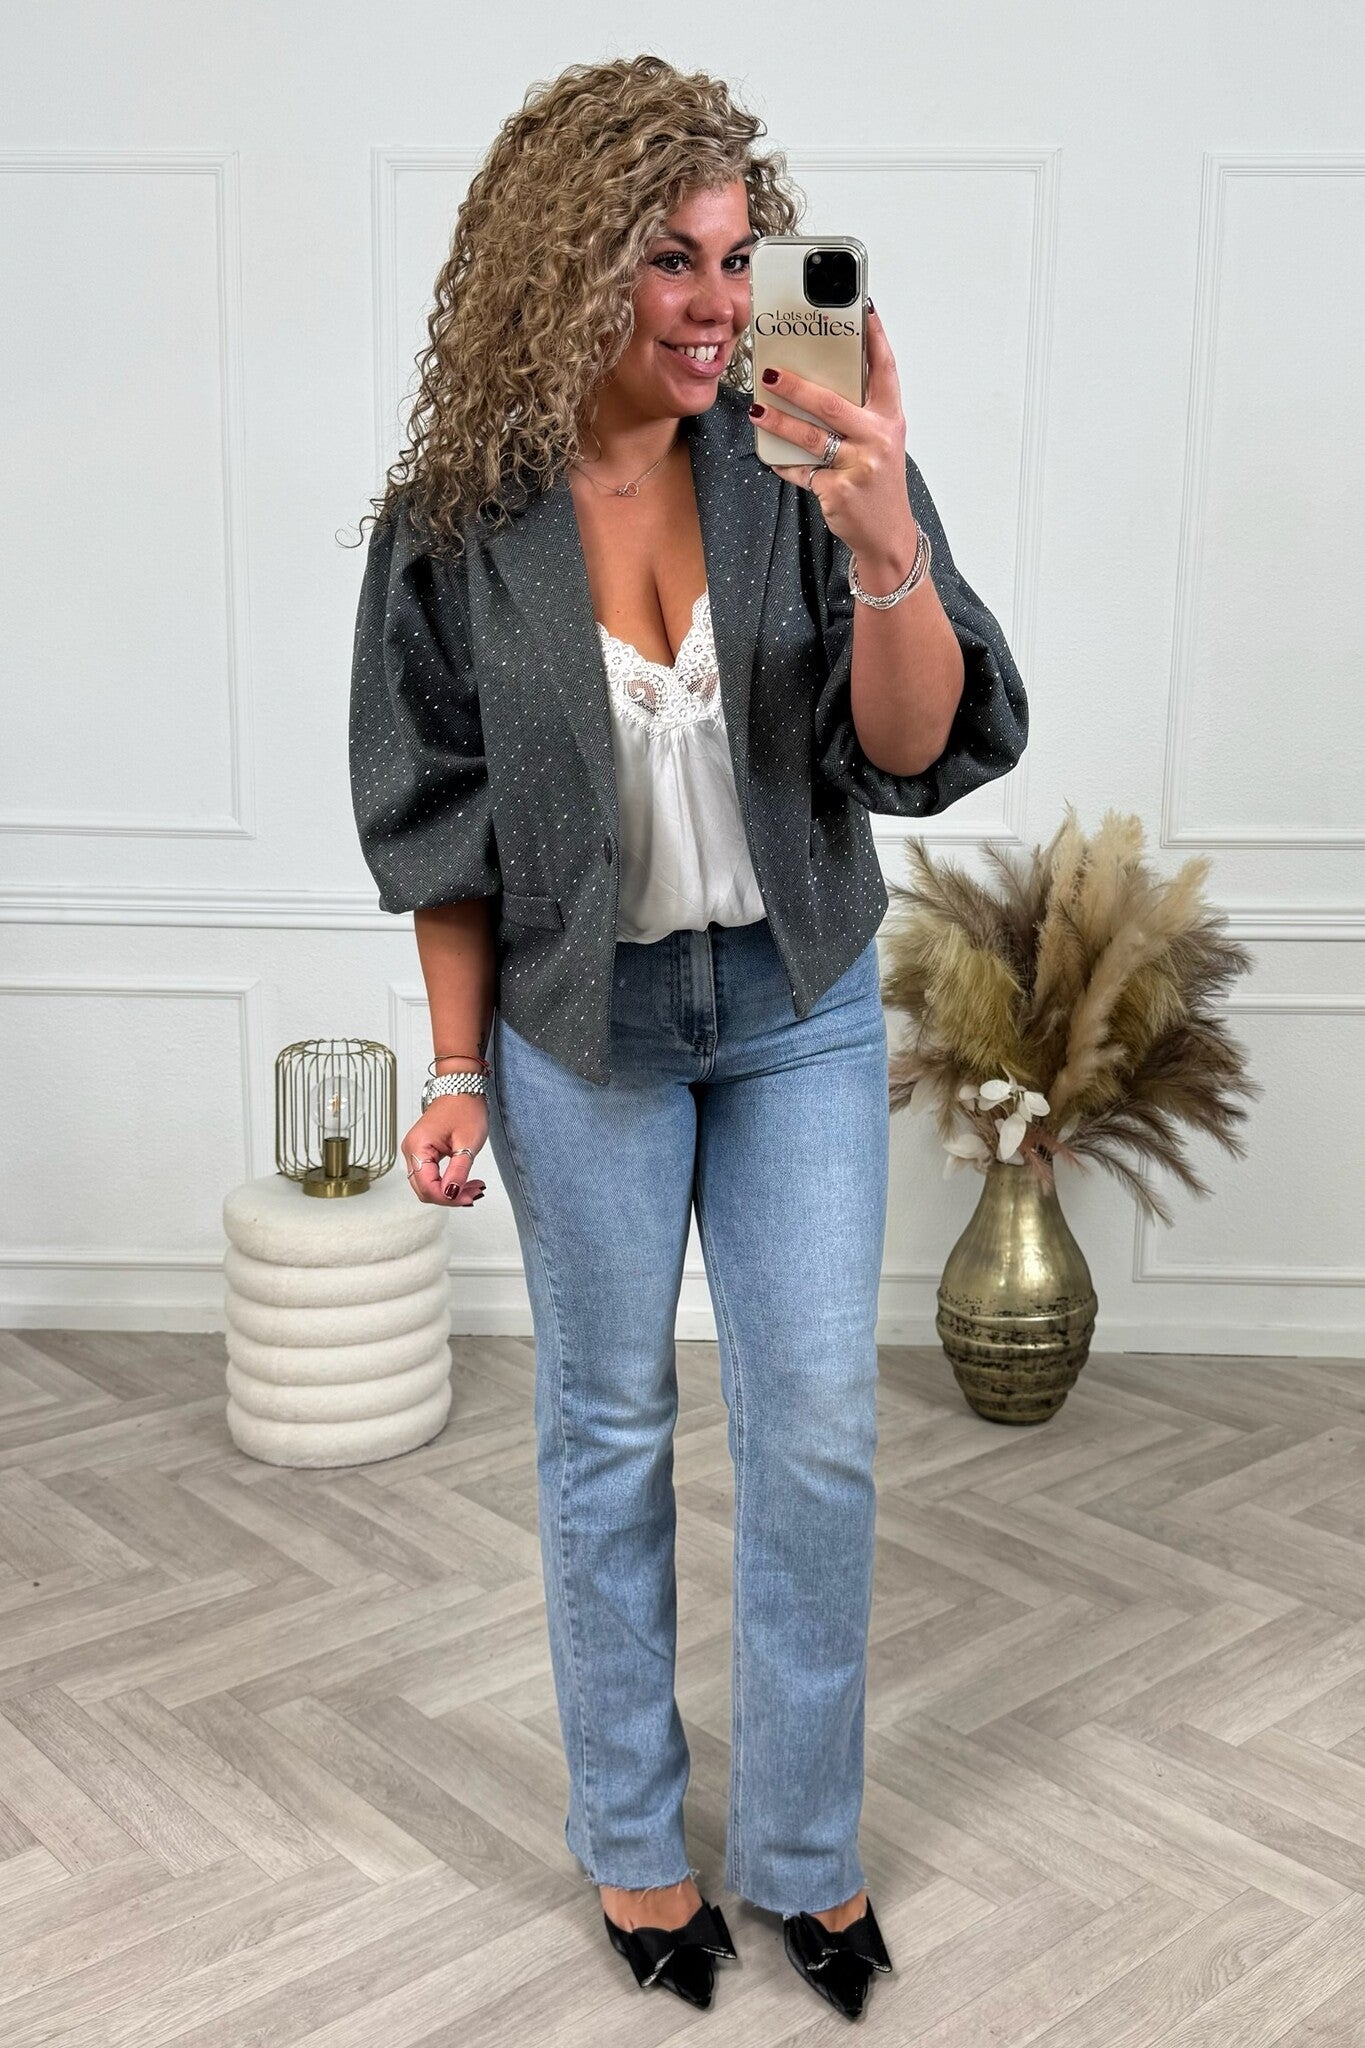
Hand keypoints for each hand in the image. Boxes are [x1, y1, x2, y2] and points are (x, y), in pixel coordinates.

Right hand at [402, 1099, 487, 1204]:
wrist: (462, 1089)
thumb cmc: (464, 1108)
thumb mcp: (467, 1143)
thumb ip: (458, 1172)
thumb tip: (451, 1194)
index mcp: (418, 1146)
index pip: (427, 1187)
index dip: (448, 1198)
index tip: (468, 1197)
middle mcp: (411, 1150)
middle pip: (424, 1189)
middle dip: (449, 1197)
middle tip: (473, 1193)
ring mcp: (414, 1151)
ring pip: (427, 1185)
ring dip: (449, 1192)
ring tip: (472, 1187)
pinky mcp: (421, 1152)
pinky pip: (430, 1176)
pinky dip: (446, 1183)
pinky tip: (462, 1182)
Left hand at [749, 306, 916, 560]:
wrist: (887, 534)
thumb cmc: (879, 482)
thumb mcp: (880, 443)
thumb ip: (858, 414)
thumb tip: (816, 384)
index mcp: (890, 420)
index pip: (884, 370)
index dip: (875, 338)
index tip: (862, 310)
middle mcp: (878, 439)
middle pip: (832, 403)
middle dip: (797, 386)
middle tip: (771, 372)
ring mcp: (859, 466)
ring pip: (811, 437)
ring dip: (779, 421)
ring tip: (758, 409)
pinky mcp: (838, 491)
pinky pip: (802, 471)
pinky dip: (785, 463)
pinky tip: (771, 454)